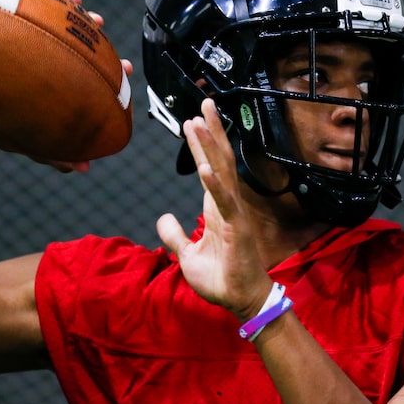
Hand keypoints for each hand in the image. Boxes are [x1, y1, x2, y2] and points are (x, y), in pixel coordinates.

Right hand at [0, 0, 133, 174]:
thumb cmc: (8, 128)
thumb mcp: (35, 142)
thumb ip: (58, 154)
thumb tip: (84, 167)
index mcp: (64, 86)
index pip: (94, 74)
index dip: (112, 69)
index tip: (125, 67)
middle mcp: (52, 64)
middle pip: (79, 45)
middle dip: (95, 35)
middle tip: (103, 28)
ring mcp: (33, 48)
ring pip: (55, 26)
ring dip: (70, 12)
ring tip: (79, 5)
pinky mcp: (11, 37)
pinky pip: (25, 14)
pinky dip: (37, 2)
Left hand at [157, 99, 271, 320]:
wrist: (241, 301)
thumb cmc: (220, 278)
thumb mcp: (187, 255)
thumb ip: (175, 236)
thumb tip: (163, 217)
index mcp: (217, 206)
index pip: (208, 166)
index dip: (201, 143)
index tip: (193, 119)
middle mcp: (227, 203)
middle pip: (219, 159)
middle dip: (210, 131)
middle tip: (203, 103)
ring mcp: (234, 213)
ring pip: (222, 172)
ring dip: (209, 147)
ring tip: (198, 122)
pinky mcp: (236, 228)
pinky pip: (224, 202)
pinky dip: (214, 185)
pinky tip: (203, 168)